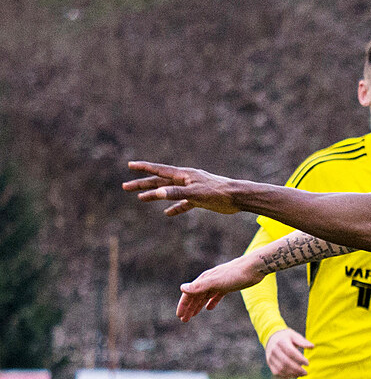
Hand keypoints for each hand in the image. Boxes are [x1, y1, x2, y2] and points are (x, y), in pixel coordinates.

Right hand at [122, 161, 240, 215]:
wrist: (237, 197)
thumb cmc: (218, 193)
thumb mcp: (195, 194)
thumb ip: (176, 194)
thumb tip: (157, 193)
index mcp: (183, 175)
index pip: (159, 170)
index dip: (143, 168)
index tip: (129, 165)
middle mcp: (185, 180)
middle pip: (159, 182)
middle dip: (142, 184)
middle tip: (126, 187)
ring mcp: (192, 189)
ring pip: (169, 193)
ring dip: (155, 196)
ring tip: (141, 199)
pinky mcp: (199, 199)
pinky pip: (183, 203)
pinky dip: (175, 208)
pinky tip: (168, 214)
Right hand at [177, 255, 266, 320]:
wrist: (253, 268)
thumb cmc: (234, 274)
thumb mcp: (215, 282)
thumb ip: (199, 286)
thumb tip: (182, 288)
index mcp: (203, 280)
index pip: (189, 294)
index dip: (183, 305)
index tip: (179, 316)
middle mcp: (208, 281)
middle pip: (195, 297)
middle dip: (189, 308)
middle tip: (184, 320)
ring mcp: (218, 284)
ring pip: (204, 297)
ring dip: (197, 306)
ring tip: (192, 315)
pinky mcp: (228, 286)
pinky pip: (216, 296)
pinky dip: (211, 302)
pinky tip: (209, 308)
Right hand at [264, 329, 313, 376]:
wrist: (271, 338)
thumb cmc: (286, 337)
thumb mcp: (294, 336)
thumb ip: (303, 342)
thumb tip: (312, 346)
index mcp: (281, 341)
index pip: (290, 352)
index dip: (300, 359)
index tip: (308, 363)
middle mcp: (274, 350)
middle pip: (285, 362)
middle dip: (297, 369)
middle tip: (306, 372)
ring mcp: (270, 357)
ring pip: (281, 369)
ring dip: (292, 374)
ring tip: (301, 374)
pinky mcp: (269, 363)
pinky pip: (277, 373)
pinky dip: (286, 376)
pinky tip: (294, 375)